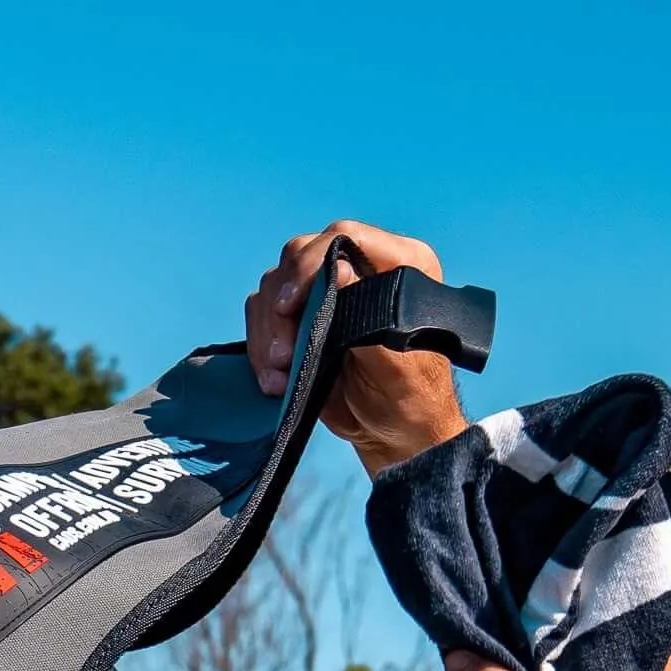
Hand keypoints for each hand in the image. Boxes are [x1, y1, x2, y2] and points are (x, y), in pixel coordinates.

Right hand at [245, 220, 469, 473]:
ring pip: (275, 287)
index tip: (290, 304)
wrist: (392, 434)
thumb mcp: (395, 365)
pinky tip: (274, 380)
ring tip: (279, 376)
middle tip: (282, 355)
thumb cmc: (409, 400)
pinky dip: (261, 346)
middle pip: (300, 256)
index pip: (345, 236)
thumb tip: (341, 271)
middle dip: (282, 307)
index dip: (310, 263)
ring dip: (268, 332)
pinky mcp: (302, 316)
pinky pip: (264, 315)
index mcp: (399, 264)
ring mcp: (327, 290)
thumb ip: (368, 317)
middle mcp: (360, 267)